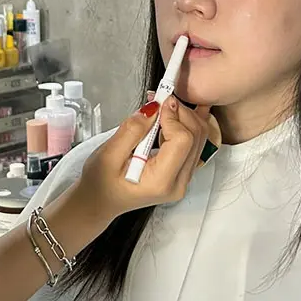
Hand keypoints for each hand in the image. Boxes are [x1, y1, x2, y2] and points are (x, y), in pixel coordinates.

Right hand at [74, 96, 218, 220]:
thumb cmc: (100, 182)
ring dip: (184, 117)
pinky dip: (185, 125)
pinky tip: (172, 116)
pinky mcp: (182, 173)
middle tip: (160, 99)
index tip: (158, 102)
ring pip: (199, 139)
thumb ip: (132, 130)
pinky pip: (194, 144)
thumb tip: (153, 108)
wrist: (101, 201)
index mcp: (161, 181)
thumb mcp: (108, 154)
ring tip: (162, 107)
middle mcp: (178, 183)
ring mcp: (183, 179)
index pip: (182, 141)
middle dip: (181, 112)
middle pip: (196, 137)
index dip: (173, 116)